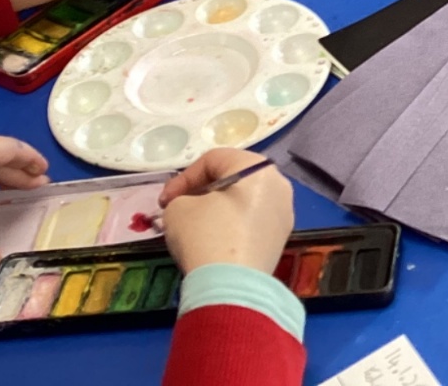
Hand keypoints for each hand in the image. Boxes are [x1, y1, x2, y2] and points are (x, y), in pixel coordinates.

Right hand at [160, 150, 293, 274]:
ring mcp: (283, 212)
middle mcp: (279, 184)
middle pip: (233, 178)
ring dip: (216, 208)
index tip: (163, 201)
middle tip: (177, 209)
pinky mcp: (280, 238)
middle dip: (201, 191)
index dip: (183, 178)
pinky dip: (231, 225)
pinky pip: (251, 222)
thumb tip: (191, 206)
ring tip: (192, 226)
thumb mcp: (178, 209)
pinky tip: (212, 241)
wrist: (231, 288)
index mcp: (258, 168)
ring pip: (244, 201)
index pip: (214, 159)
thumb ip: (182, 198)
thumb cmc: (205, 236)